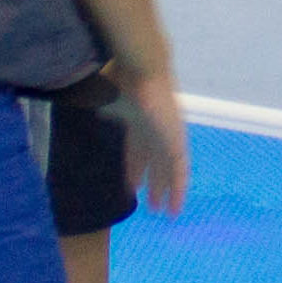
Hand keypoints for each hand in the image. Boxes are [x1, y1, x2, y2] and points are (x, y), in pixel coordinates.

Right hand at [114, 63, 189, 217]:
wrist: (144, 71)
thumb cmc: (121, 83)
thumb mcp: (108, 100)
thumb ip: (106, 111)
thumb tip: (101, 114)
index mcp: (139, 123)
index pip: (138, 152)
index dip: (135, 170)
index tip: (132, 187)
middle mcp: (156, 132)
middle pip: (156, 164)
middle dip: (153, 183)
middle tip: (151, 205)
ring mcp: (168, 137)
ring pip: (168, 171)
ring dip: (165, 191)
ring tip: (162, 211)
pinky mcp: (177, 142)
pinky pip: (180, 172)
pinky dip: (178, 190)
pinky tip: (176, 206)